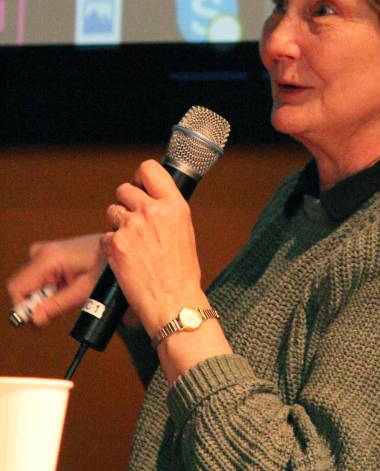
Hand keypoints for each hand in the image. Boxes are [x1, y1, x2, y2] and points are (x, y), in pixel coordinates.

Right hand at [7, 233, 105, 327]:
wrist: (118, 250)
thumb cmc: (106, 267)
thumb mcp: (83, 291)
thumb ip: (56, 306)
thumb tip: (34, 319)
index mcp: (47, 258)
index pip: (17, 288)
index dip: (22, 308)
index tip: (36, 322)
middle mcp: (41, 252)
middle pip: (21, 287)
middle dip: (34, 305)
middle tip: (52, 315)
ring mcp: (44, 252)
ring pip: (29, 284)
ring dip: (42, 298)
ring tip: (65, 299)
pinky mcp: (49, 256)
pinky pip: (38, 279)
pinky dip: (48, 290)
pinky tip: (64, 290)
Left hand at [101, 160, 204, 337]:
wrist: (173, 301)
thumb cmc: (181, 272)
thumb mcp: (184, 232)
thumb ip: (167, 212)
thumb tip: (150, 199)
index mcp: (174, 205)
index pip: (149, 169)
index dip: (140, 176)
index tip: (139, 186)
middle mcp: (153, 211)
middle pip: (124, 189)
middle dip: (126, 204)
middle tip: (133, 222)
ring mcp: (131, 226)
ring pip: (112, 211)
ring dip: (117, 225)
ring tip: (131, 245)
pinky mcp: (114, 244)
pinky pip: (105, 236)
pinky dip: (111, 247)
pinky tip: (126, 260)